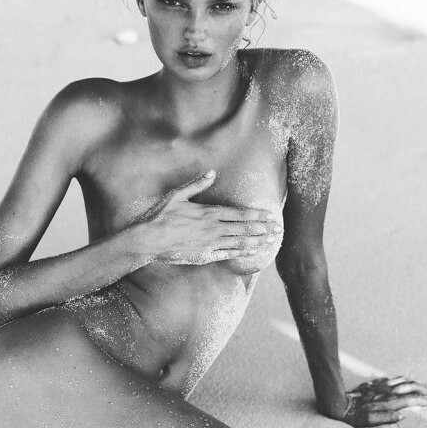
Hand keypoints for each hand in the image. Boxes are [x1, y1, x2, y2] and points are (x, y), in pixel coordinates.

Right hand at [135, 170, 281, 265]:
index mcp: (209, 212)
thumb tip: (212, 171)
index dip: (257, 215)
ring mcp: (210, 243)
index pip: (240, 213)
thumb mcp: (177, 195)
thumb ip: (197, 184)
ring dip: (257, 241)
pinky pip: (228, 255)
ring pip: (240, 242)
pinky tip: (252, 252)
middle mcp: (214, 228)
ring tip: (270, 241)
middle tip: (278, 230)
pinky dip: (242, 253)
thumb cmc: (160, 216)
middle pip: (245, 228)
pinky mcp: (205, 256)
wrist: (149, 240)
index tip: (270, 216)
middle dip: (263, 229)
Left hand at [327, 376, 426, 427]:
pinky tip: (400, 380)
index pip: (411, 399)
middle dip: (422, 389)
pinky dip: (398, 380)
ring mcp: (379, 386)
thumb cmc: (353, 416)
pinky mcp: (371, 384)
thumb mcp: (370, 421)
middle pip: (409, 387)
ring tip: (421, 385)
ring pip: (400, 381)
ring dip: (412, 383)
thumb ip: (386, 418)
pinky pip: (388, 379)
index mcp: (388, 402)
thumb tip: (402, 416)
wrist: (338, 402)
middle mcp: (385, 392)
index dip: (423, 400)